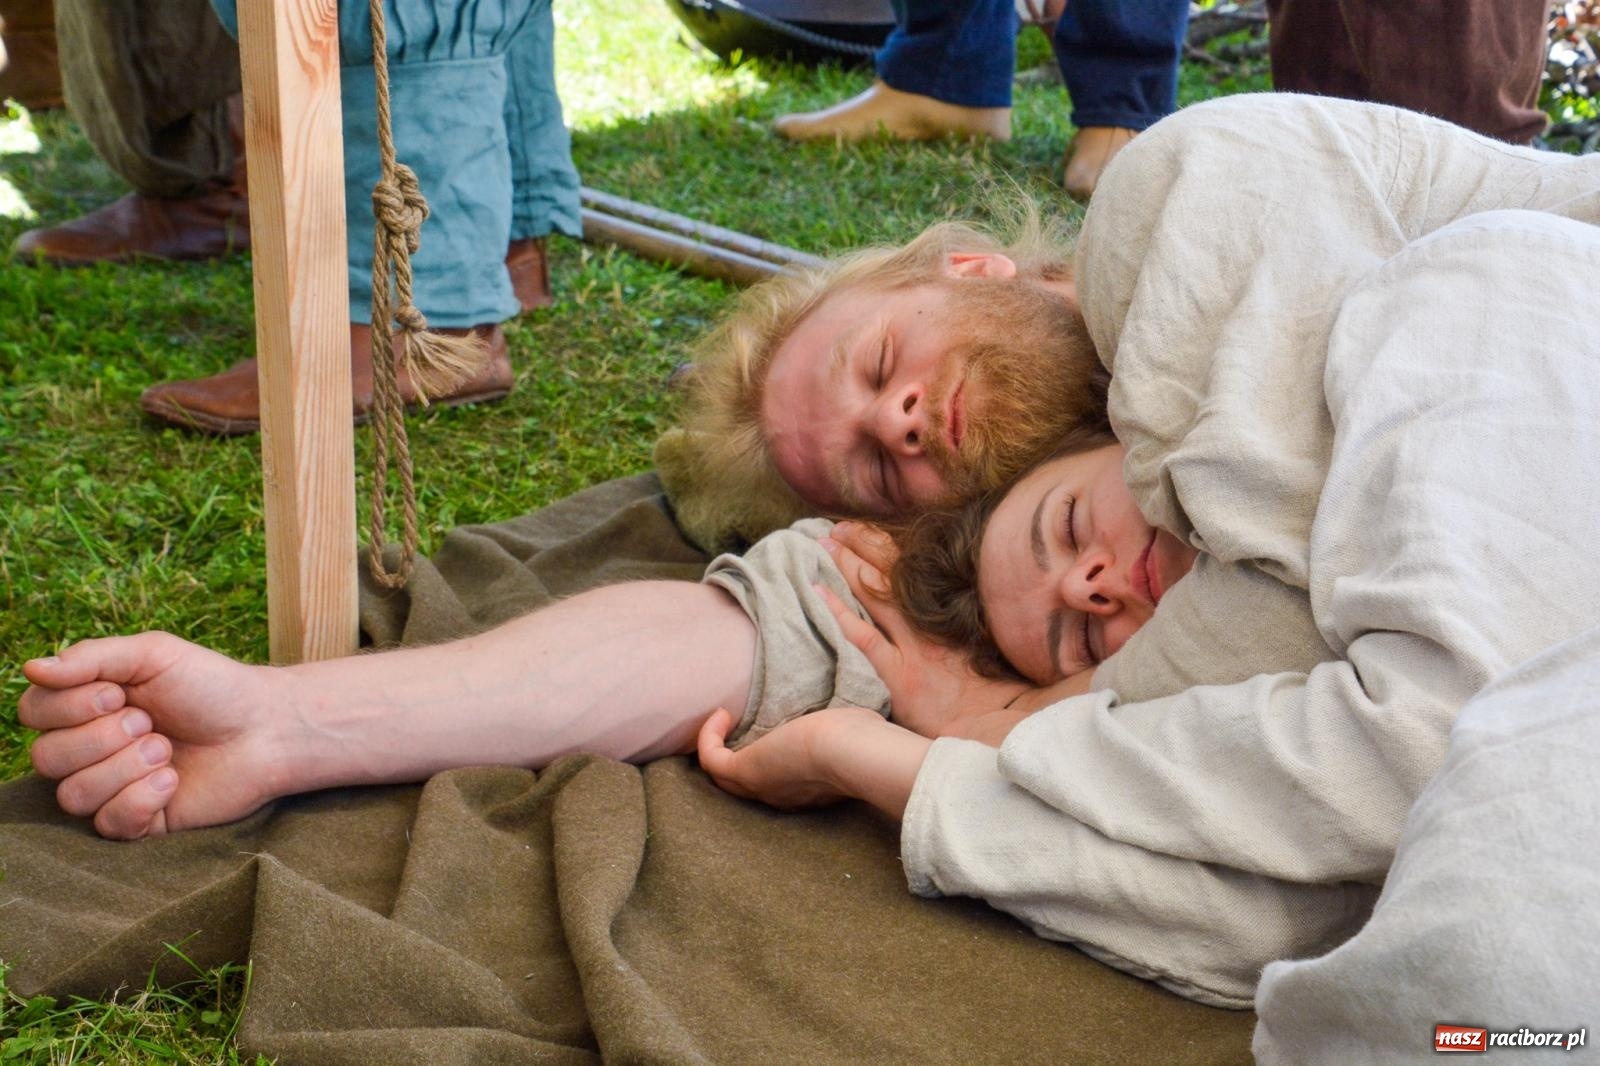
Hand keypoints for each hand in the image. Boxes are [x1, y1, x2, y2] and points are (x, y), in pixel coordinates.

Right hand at [19, 632, 279, 838]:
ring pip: (73, 795)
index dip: (68, 707)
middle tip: (150, 724)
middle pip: (45, 758)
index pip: (33, 712)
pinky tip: (173, 781)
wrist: (266, 728)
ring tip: (166, 751)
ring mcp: (112, 787)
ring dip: (125, 769)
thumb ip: (92, 658)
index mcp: (86, 706)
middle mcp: (90, 748)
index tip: (118, 694)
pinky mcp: (138, 821)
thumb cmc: (212, 686)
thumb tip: (29, 668)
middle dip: (102, 739)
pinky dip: (141, 799)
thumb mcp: (154, 655)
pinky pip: (108, 823)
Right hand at [697, 705, 929, 817]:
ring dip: (716, 747)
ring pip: (724, 778)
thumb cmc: (862, 741)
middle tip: (730, 729)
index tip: (769, 732)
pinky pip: (712, 760)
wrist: (853, 753)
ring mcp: (760, 785)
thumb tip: (847, 720)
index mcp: (806, 790)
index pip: (775, 782)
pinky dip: (709, 738)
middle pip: (742, 786)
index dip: (765, 758)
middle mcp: (779, 795)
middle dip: (732, 759)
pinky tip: (720, 714)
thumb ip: (842, 733)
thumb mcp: (849, 735)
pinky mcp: (745, 771)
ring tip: (721, 719)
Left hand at [819, 525, 1028, 738]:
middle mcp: (933, 623)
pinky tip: (817, 591)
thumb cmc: (1000, 692)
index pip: (917, 566)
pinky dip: (839, 613)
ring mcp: (915, 648)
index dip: (890, 545)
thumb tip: (954, 600)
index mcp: (955, 611)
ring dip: (848, 566)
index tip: (867, 528)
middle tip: (839, 528)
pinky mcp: (900, 676)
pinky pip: (863, 637)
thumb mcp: (988, 645)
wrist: (1004, 726)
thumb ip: (966, 621)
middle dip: (865, 545)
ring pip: (875, 595)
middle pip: (893, 572)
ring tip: (825, 543)